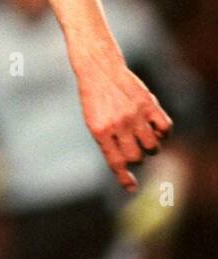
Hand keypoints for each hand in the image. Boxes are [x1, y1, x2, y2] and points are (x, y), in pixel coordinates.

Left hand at [76, 58, 171, 191]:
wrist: (99, 70)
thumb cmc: (95, 99)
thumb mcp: (93, 121)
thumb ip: (109, 142)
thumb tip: (126, 166)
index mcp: (99, 131)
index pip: (115, 162)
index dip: (124, 178)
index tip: (131, 188)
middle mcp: (117, 125)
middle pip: (136, 158)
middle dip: (137, 158)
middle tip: (133, 147)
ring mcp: (134, 115)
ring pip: (152, 146)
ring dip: (151, 146)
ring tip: (144, 136)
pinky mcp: (148, 104)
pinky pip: (165, 128)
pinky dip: (163, 132)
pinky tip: (155, 127)